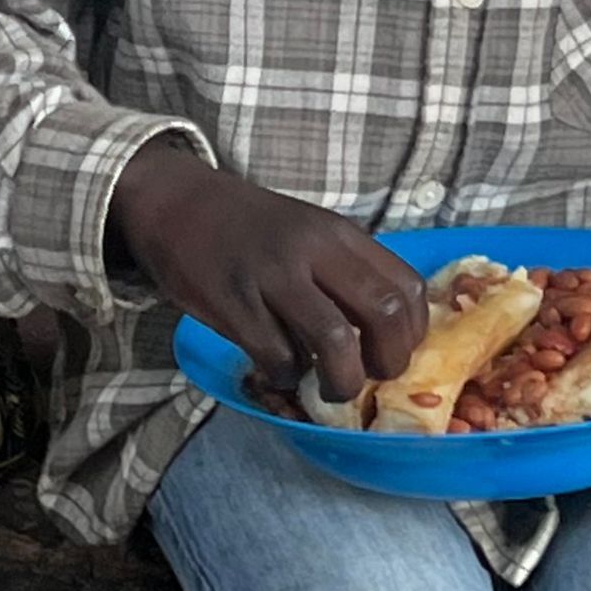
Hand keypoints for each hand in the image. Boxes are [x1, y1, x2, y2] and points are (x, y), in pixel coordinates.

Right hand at [110, 141, 425, 404]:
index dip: (412, 334)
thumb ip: (346, 272)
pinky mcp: (233, 301)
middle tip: (370, 377)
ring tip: (329, 388)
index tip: (394, 352)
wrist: (178, 202)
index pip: (408, 287)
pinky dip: (286, 375)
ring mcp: (272, 274)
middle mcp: (314, 249)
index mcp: (340, 233)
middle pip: (384, 314)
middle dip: (388, 362)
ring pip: (335, 341)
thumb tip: (385, 336)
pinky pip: (277, 354)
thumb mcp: (310, 232)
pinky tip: (278, 370)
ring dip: (341, 380)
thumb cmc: (249, 227)